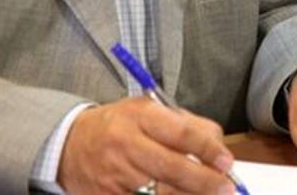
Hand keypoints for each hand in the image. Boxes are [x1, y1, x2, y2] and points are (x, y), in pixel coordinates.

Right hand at [58, 97, 236, 194]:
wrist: (68, 145)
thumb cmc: (117, 127)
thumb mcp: (145, 111)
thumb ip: (183, 123)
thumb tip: (216, 142)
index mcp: (138, 116)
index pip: (180, 133)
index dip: (207, 149)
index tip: (226, 161)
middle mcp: (126, 145)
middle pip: (173, 168)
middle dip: (205, 181)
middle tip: (227, 188)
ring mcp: (116, 176)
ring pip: (161, 193)